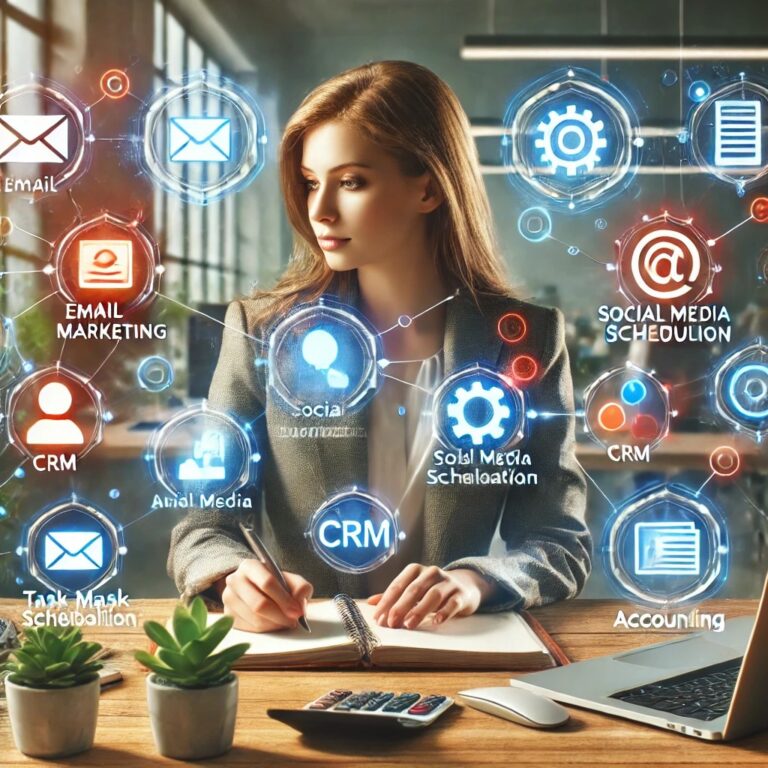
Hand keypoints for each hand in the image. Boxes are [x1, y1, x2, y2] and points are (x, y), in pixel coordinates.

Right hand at [219, 559, 312, 632]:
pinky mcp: (228, 616)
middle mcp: (234, 580)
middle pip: (258, 604)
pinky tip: (273, 623)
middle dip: (280, 616)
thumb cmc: (276, 584)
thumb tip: (298, 603)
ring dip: (275, 624)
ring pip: (255, 619)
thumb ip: (301, 587)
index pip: (267, 582)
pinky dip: (266, 629)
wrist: (256, 588)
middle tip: (293, 621)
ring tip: (285, 621)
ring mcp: (228, 599)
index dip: (284, 599)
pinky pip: (250, 629)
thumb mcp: (291, 580)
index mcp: (249, 566)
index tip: (297, 611)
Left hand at [366, 564, 495, 629]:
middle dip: (401, 606)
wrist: (465, 585)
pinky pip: (453, 602)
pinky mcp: (461, 594)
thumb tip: (370, 603)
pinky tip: (436, 621)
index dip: (387, 602)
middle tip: (391, 623)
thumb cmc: (432, 589)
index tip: (378, 618)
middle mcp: (431, 573)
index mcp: (416, 570)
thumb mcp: (413, 589)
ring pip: (433, 595)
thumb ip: (393, 596)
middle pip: (414, 589)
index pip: (398, 585)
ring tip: (409, 624)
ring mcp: (448, 582)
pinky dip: (445, 612)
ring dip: (420, 610)